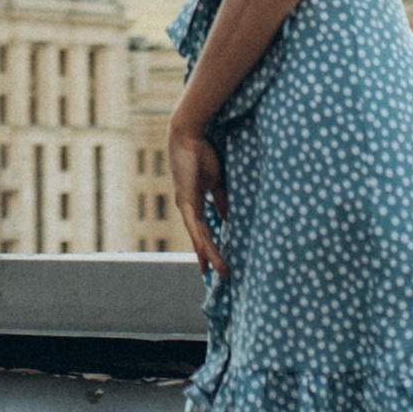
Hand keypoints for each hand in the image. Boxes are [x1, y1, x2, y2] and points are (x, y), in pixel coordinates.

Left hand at [168, 117, 227, 277]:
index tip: (212, 264)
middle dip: (209, 257)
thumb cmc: (201, 154)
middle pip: (200, 238)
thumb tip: (227, 217)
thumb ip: (220, 200)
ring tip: (217, 271)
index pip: (202, 231)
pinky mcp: (185, 199)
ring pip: (198, 236)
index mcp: (194, 203)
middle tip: (217, 275)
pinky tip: (204, 251)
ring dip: (208, 254)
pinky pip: (194, 223)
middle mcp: (187, 207)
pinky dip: (200, 238)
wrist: (188, 136)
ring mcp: (185, 205)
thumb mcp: (215, 182)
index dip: (208, 247)